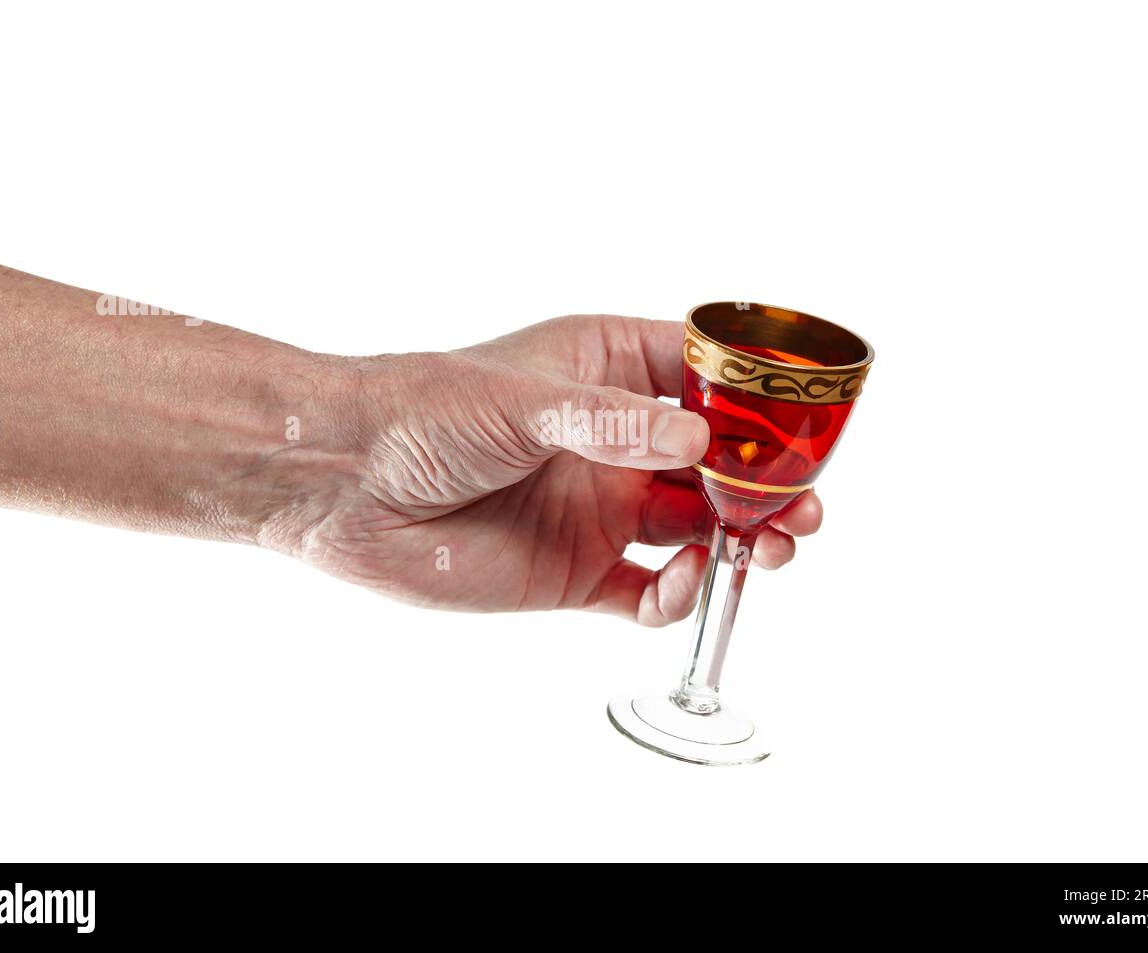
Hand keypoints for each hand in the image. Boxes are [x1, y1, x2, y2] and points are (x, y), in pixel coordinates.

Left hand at [265, 316, 823, 624]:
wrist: (344, 485)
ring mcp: (598, 509)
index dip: (759, 404)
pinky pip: (646, 593)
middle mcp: (614, 443)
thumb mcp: (523, 400)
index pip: (705, 381)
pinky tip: (677, 588)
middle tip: (801, 507)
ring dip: (740, 543)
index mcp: (607, 374)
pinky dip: (676, 598)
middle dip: (766, 486)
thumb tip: (698, 446)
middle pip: (718, 466)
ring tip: (768, 551)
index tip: (802, 427)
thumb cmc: (422, 411)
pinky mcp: (575, 572)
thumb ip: (613, 424)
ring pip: (696, 530)